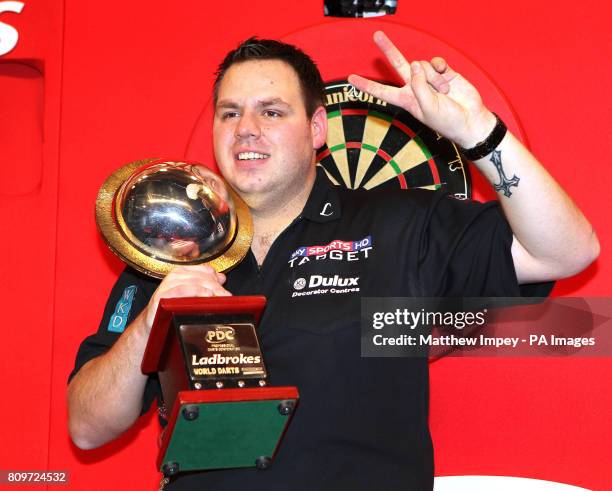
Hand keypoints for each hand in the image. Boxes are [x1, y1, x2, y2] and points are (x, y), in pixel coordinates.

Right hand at [144, 265, 230, 331]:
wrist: (151, 324)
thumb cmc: (171, 309)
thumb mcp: (190, 295)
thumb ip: (205, 285)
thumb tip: (222, 277)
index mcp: (183, 273)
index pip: (205, 270)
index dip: (218, 280)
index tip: (227, 293)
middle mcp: (174, 276)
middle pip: (202, 277)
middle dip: (217, 287)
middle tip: (227, 298)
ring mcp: (167, 286)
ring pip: (194, 282)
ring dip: (209, 289)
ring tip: (220, 298)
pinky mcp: (161, 297)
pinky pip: (181, 290)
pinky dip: (195, 292)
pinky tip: (206, 296)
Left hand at [348, 31, 496, 147]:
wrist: (470, 119)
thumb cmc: (447, 120)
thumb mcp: (427, 108)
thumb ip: (418, 86)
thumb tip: (415, 64)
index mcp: (405, 100)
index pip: (381, 91)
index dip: (365, 85)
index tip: (351, 79)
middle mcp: (414, 87)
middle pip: (397, 64)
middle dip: (388, 49)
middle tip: (377, 35)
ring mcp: (427, 79)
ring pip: (422, 66)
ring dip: (434, 79)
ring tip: (443, 93)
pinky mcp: (442, 72)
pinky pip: (435, 62)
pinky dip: (440, 69)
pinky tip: (445, 76)